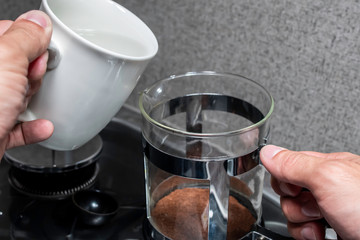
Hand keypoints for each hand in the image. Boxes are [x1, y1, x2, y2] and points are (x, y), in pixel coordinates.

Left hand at [0, 10, 53, 156]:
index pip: (9, 33)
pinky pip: (20, 125)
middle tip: (27, 80)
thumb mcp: (5, 60)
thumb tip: (39, 22)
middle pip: (18, 67)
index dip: (29, 44)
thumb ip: (25, 37)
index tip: (38, 54)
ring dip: (32, 101)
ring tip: (24, 104)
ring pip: (20, 95)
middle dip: (31, 75)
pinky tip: (41, 126)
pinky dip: (33, 127)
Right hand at [260, 145, 359, 239]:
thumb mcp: (328, 177)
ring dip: (301, 226)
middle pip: (289, 194)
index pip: (289, 165)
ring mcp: (333, 212)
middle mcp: (331, 188)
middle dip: (293, 206)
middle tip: (314, 208)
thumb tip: (267, 153)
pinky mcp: (334, 233)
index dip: (284, 179)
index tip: (294, 189)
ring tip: (321, 227)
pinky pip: (306, 233)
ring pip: (295, 216)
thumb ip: (294, 164)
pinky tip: (322, 238)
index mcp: (329, 167)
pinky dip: (309, 237)